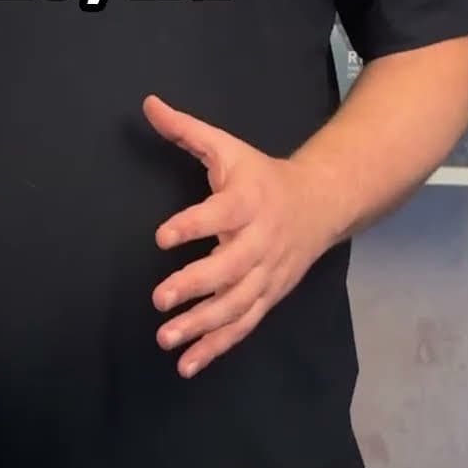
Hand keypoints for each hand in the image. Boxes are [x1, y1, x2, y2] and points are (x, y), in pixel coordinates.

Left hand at [144, 93, 328, 378]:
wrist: (320, 203)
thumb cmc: (259, 175)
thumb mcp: (226, 146)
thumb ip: (186, 130)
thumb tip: (148, 103)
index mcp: (247, 202)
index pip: (220, 214)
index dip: (192, 224)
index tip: (161, 236)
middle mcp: (259, 242)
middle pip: (230, 268)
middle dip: (196, 285)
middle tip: (159, 298)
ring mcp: (266, 274)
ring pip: (236, 305)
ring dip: (202, 325)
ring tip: (166, 338)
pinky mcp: (268, 297)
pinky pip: (243, 325)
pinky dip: (217, 347)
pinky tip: (187, 364)